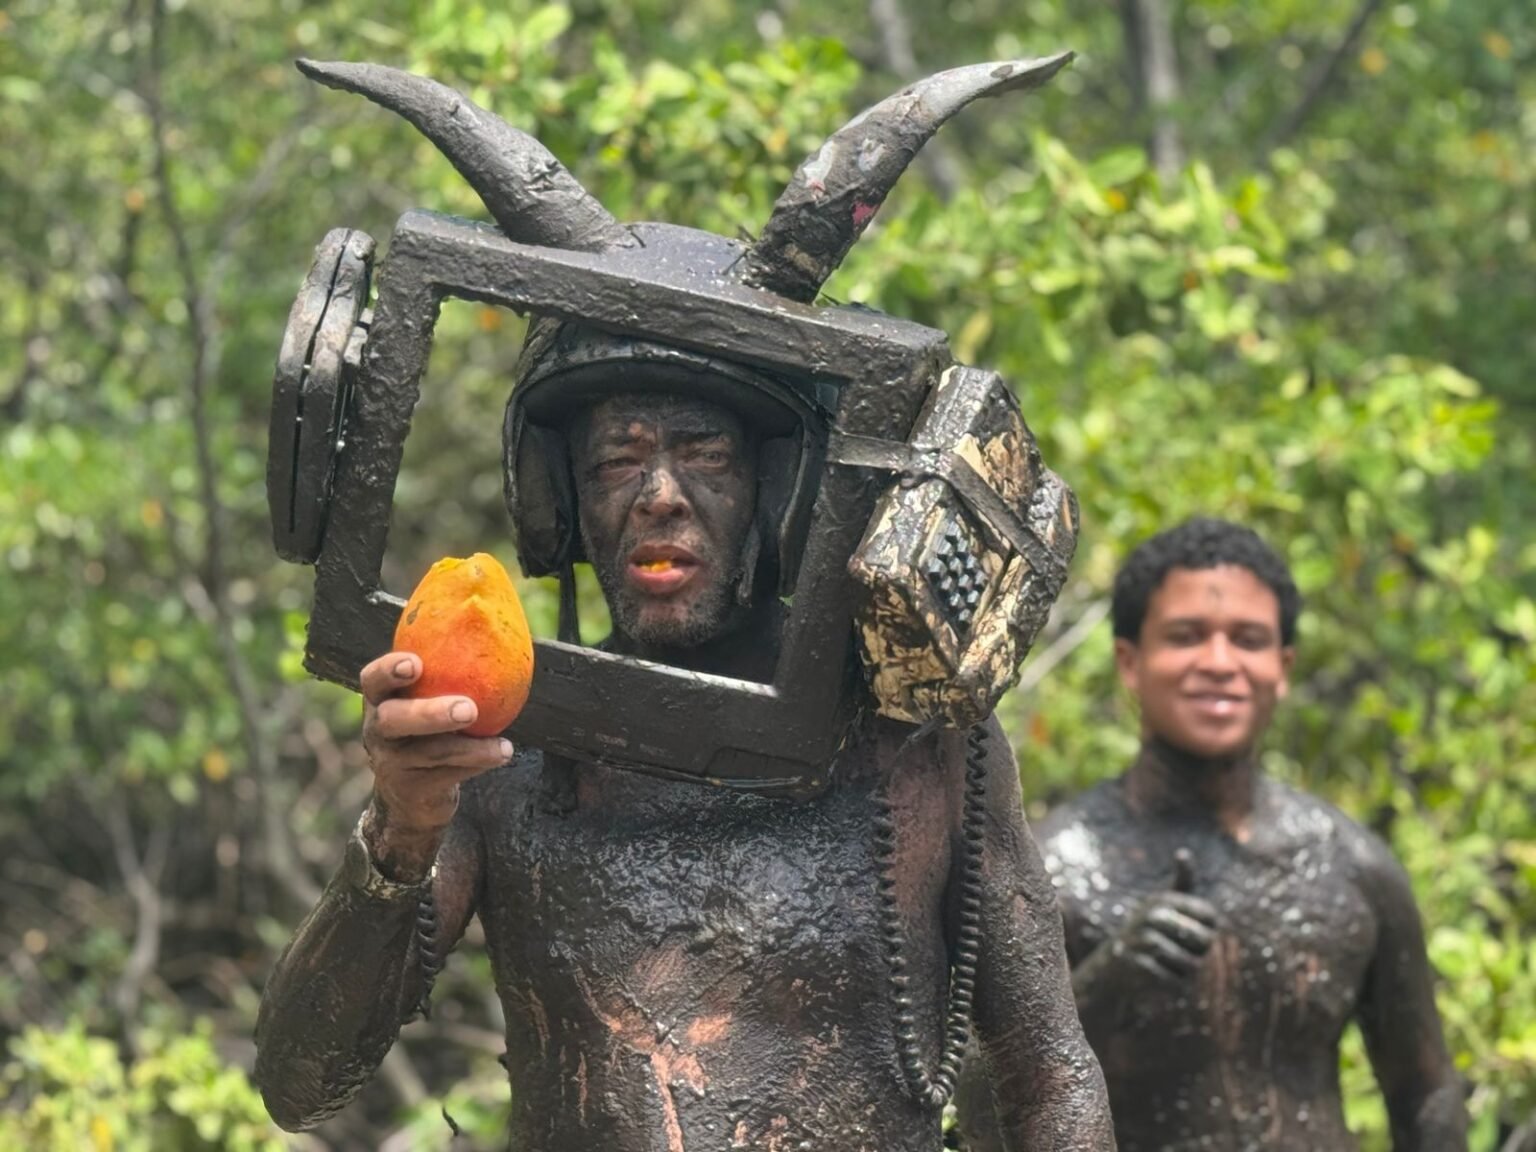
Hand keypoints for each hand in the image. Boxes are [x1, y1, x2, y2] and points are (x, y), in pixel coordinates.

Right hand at [361, 651, 511, 835]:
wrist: (410, 794)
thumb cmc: (426, 727)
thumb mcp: (424, 698)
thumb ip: (443, 669)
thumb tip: (486, 610)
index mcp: (380, 699)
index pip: (373, 679)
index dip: (389, 670)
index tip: (415, 663)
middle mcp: (378, 730)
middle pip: (394, 720)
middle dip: (430, 713)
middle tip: (468, 708)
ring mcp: (392, 763)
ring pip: (429, 753)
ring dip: (470, 747)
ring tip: (503, 745)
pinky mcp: (412, 790)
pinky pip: (448, 776)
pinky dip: (478, 763)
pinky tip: (502, 753)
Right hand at [1109, 849, 1217, 981]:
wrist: (1114, 961)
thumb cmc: (1149, 929)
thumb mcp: (1163, 902)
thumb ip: (1182, 880)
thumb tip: (1183, 852)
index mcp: (1163, 899)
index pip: (1210, 916)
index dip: (1211, 929)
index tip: (1197, 930)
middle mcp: (1152, 915)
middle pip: (1204, 940)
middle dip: (1202, 951)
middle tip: (1188, 951)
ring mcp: (1144, 940)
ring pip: (1191, 963)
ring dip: (1189, 970)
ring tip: (1177, 964)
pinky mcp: (1138, 965)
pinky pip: (1175, 980)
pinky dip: (1176, 983)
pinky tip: (1165, 975)